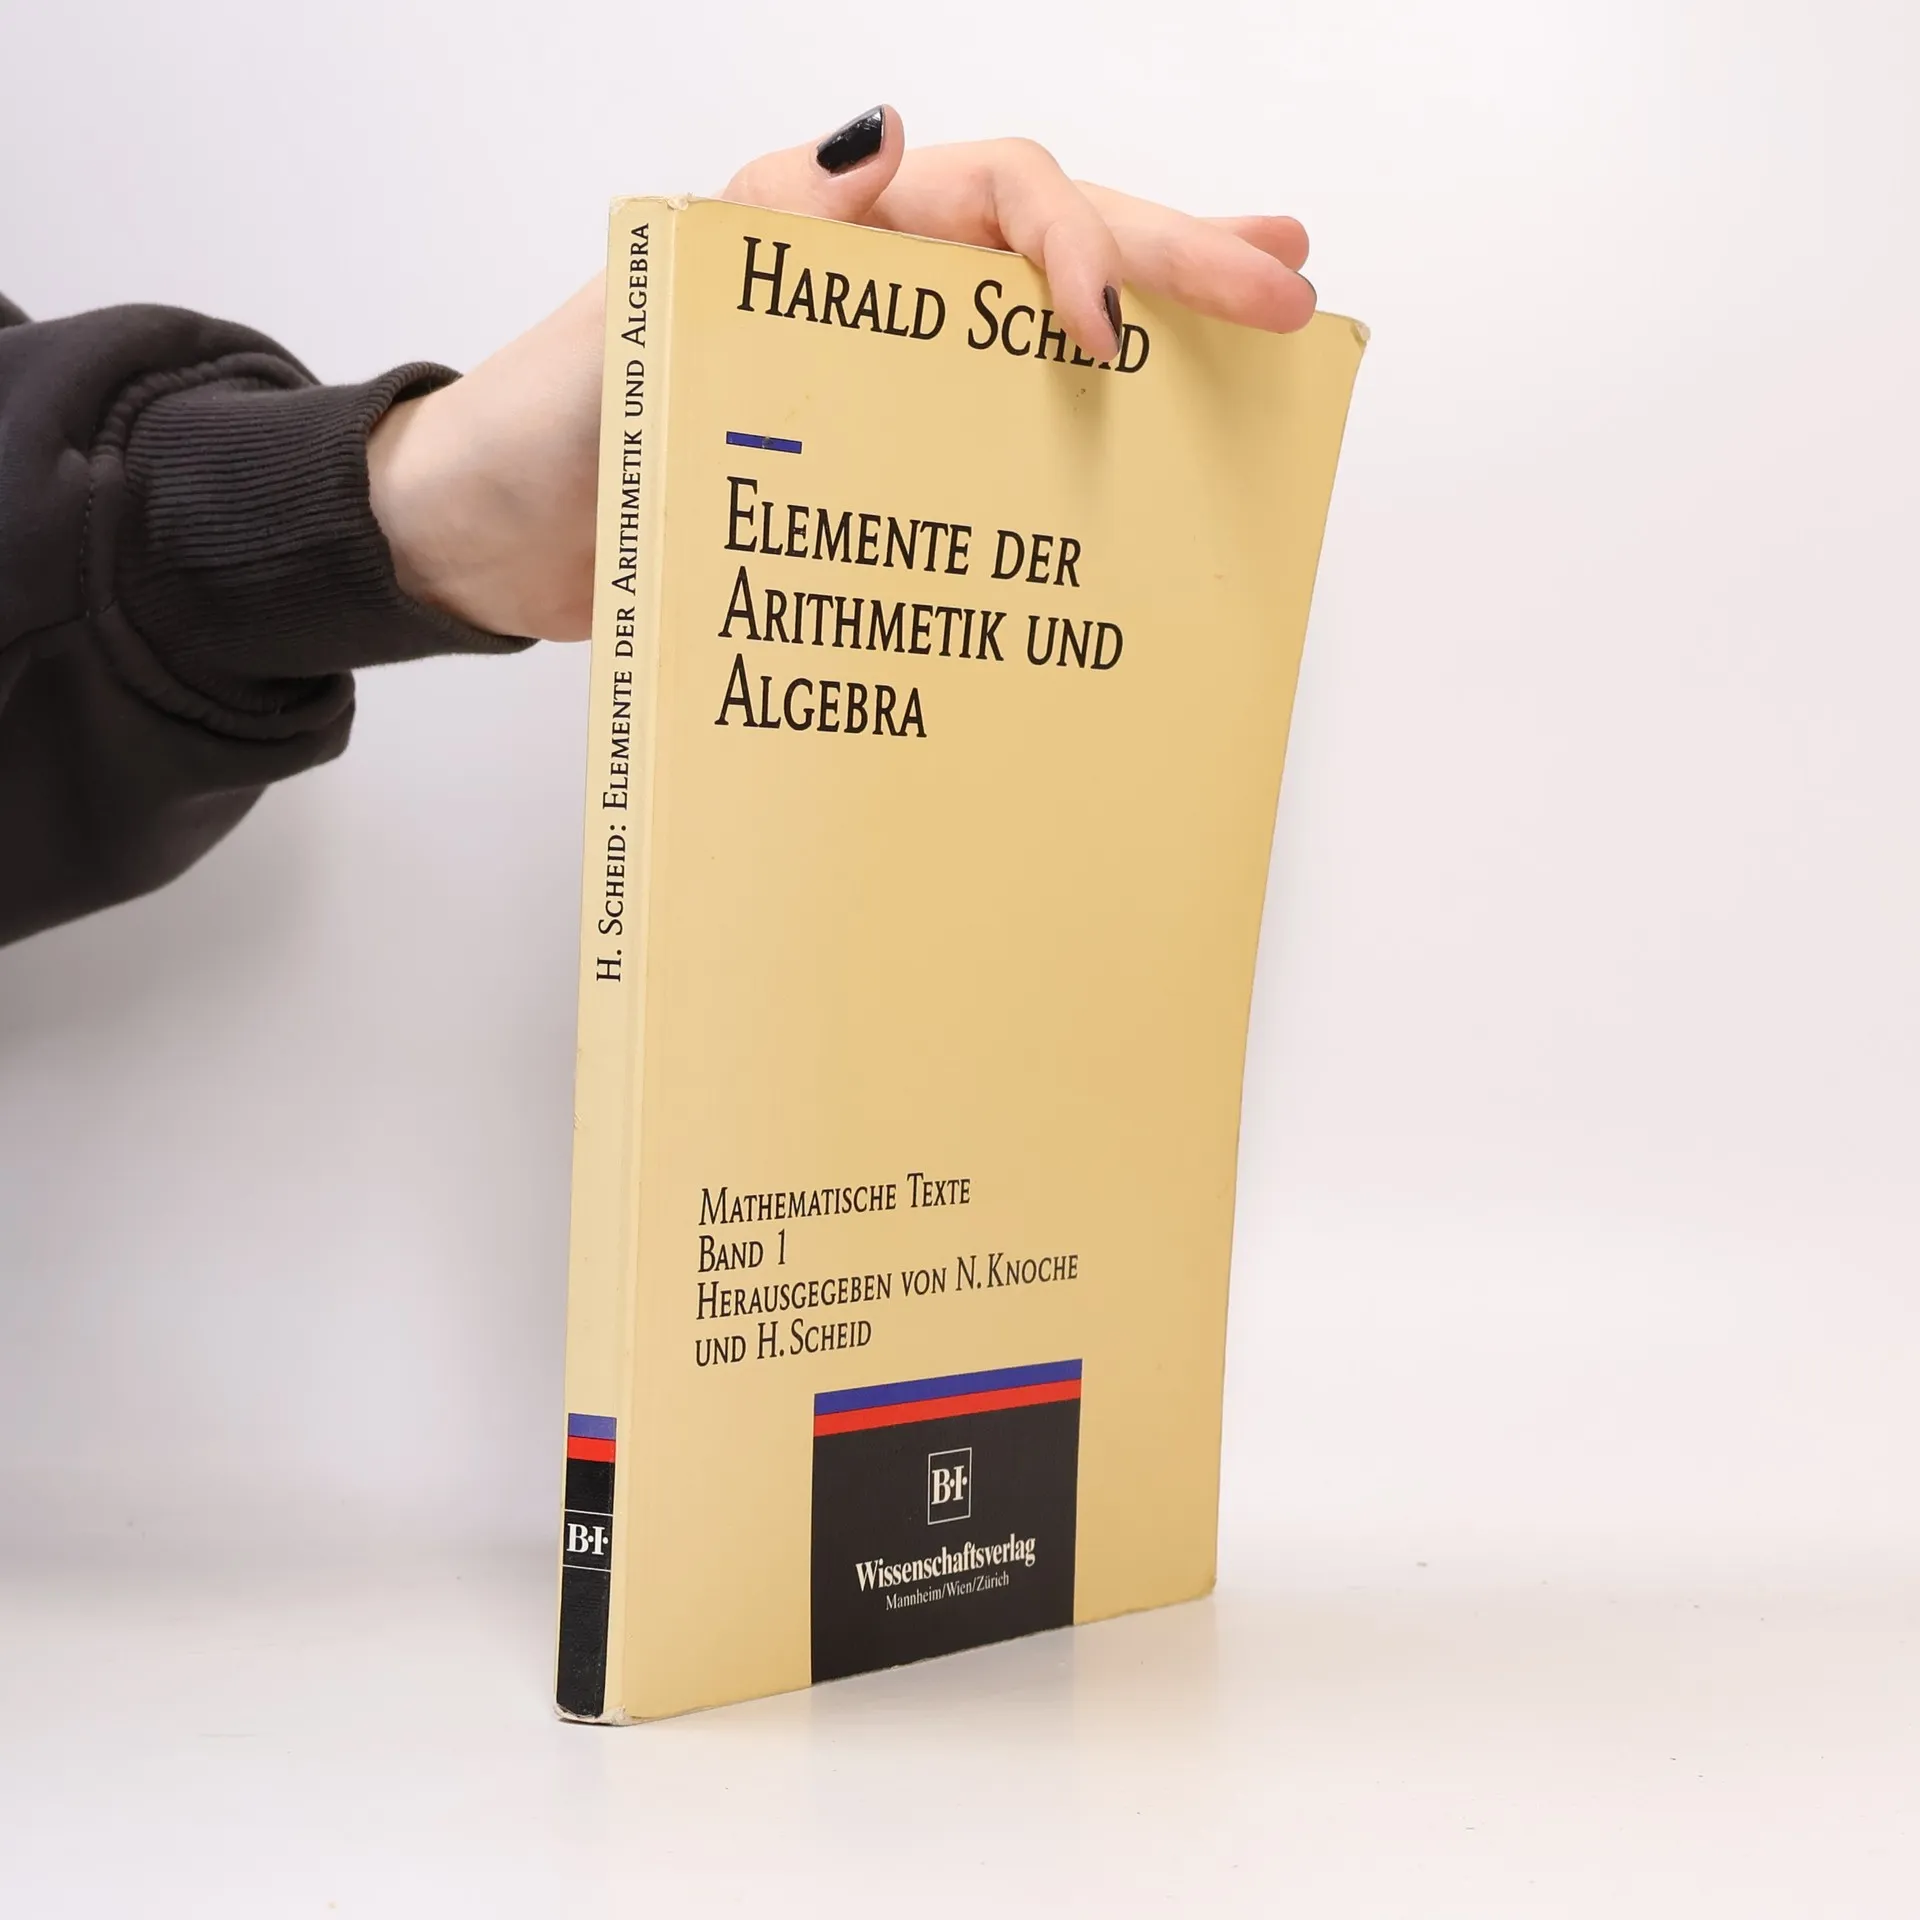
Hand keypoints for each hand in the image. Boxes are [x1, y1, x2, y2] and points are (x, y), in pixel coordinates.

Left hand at [367, 107, 1314, 640]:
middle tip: (1284, 283)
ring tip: (1262, 318)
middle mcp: (868, 292)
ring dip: (1156, 316)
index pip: (990, 196)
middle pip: (1049, 247)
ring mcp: (880, 374)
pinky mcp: (875, 456)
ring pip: (1041, 326)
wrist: (491, 541)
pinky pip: (998, 425)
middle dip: (1172, 257)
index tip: (1104, 331)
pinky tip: (1150, 435)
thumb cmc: (543, 429)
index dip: (1068, 244)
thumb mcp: (631, 317)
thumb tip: (886, 142)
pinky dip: (1081, 424)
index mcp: (820, 237)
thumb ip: (752, 236)